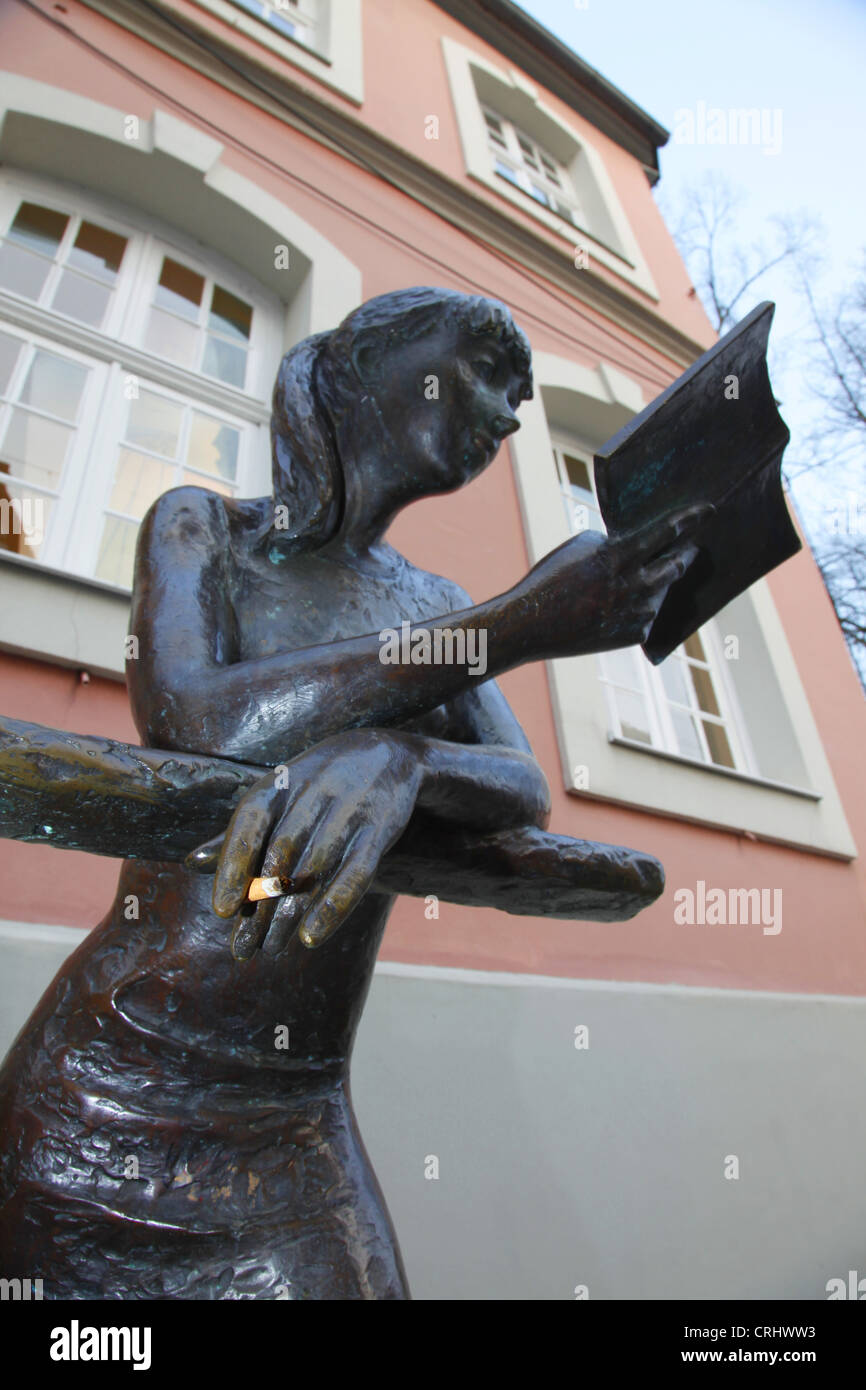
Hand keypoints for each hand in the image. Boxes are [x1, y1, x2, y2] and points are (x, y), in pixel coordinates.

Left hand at [186, 730, 421, 957]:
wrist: (387, 754)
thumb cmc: (318, 784)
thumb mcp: (278, 797)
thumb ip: (240, 833)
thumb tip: (192, 864)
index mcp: (280, 784)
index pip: (250, 822)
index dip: (233, 865)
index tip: (222, 911)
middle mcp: (313, 793)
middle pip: (279, 856)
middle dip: (259, 906)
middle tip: (242, 948)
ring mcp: (348, 810)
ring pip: (313, 870)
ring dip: (290, 914)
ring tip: (271, 948)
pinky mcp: (379, 829)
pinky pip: (355, 872)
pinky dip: (334, 906)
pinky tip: (312, 936)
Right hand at [519, 505, 710, 659]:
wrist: (532, 625)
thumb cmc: (552, 580)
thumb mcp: (582, 547)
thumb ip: (616, 543)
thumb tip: (642, 546)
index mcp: (620, 556)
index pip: (667, 531)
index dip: (691, 518)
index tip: (709, 510)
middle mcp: (636, 585)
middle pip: (677, 563)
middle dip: (686, 554)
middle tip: (690, 549)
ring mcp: (639, 613)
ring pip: (662, 591)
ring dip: (655, 583)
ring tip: (630, 584)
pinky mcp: (636, 635)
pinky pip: (648, 615)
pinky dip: (639, 609)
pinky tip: (616, 610)